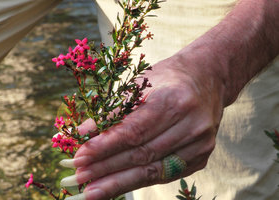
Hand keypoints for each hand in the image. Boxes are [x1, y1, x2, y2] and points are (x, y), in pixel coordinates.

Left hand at [60, 53, 225, 199]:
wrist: (206, 79)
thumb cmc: (166, 79)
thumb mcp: (138, 85)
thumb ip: (111, 111)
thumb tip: (82, 133)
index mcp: (174, 100)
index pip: (134, 130)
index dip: (105, 146)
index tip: (79, 157)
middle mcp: (191, 124)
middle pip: (142, 154)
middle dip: (106, 169)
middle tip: (79, 178)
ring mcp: (200, 144)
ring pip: (152, 170)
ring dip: (118, 182)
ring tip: (91, 192)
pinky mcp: (201, 158)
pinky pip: (164, 174)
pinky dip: (137, 181)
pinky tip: (115, 186)